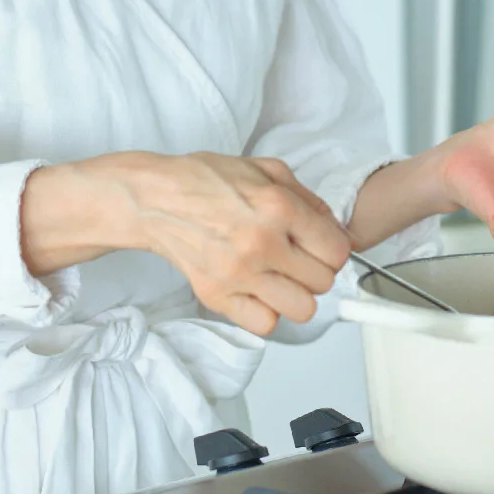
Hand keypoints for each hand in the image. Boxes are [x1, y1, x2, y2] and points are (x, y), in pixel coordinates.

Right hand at [86, 152, 351, 335]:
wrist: (156, 199)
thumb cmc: (207, 181)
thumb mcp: (268, 169)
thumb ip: (308, 198)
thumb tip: (334, 228)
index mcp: (278, 207)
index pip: (337, 250)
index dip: (333, 248)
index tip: (322, 245)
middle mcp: (262, 243)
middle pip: (323, 282)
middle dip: (316, 269)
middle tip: (298, 257)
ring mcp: (239, 274)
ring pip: (302, 309)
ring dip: (296, 294)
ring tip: (280, 276)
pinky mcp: (218, 296)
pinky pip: (265, 324)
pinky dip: (267, 311)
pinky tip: (258, 289)